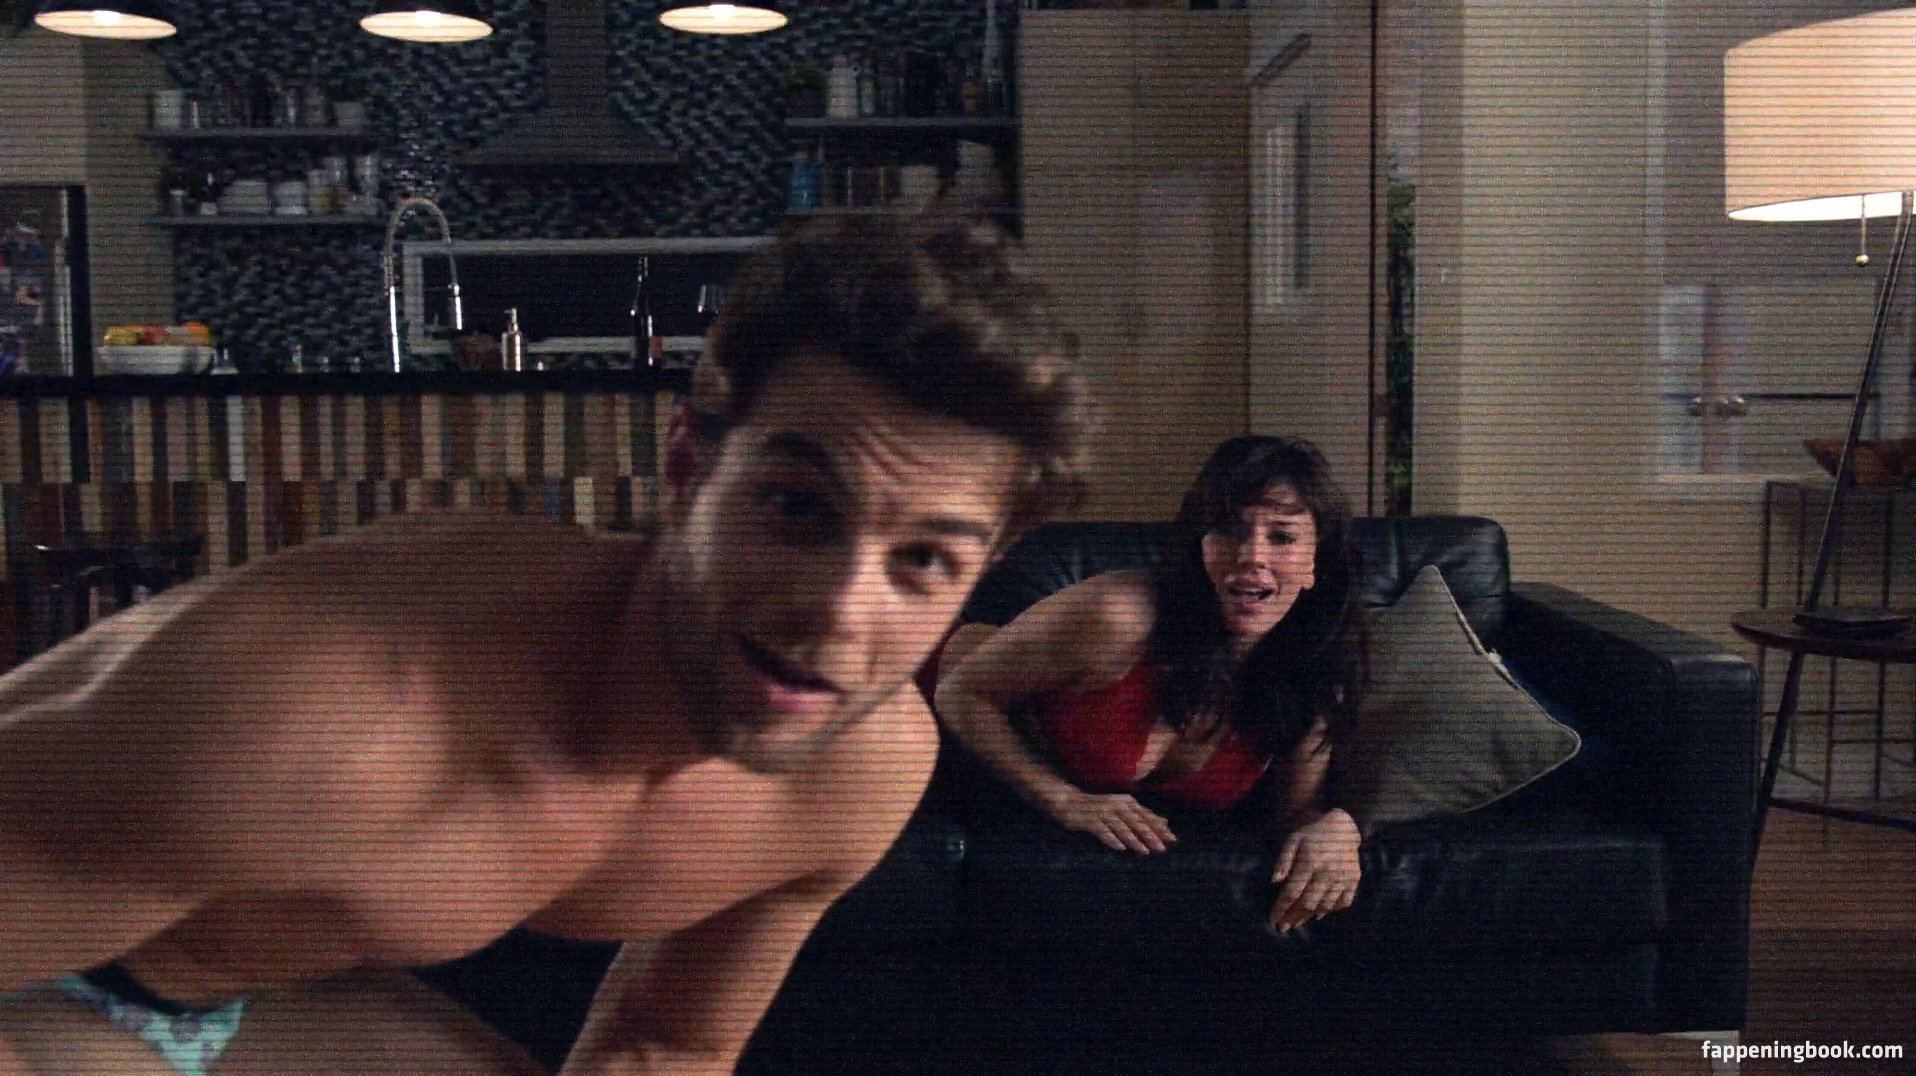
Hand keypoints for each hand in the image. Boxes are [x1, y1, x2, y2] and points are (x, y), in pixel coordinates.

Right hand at [1043, 790, 1176, 853]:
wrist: (1068, 802)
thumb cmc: (1098, 808)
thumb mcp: (1122, 809)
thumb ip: (1143, 816)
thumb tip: (1166, 822)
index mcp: (1126, 802)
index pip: (1146, 816)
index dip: (1159, 828)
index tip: (1172, 839)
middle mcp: (1116, 805)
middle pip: (1136, 822)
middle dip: (1150, 836)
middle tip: (1162, 848)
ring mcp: (1102, 812)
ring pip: (1121, 827)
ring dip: (1133, 840)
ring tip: (1144, 852)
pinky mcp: (1089, 820)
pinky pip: (1102, 831)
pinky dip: (1111, 839)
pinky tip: (1119, 849)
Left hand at [1269, 807, 1360, 931]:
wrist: (1343, 827)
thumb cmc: (1313, 834)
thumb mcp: (1293, 840)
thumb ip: (1283, 861)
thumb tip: (1274, 882)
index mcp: (1309, 863)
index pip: (1292, 893)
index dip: (1281, 908)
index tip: (1273, 918)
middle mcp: (1327, 873)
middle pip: (1307, 903)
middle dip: (1293, 917)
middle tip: (1283, 927)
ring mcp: (1342, 878)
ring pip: (1324, 905)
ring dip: (1309, 916)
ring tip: (1297, 923)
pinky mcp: (1354, 880)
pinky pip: (1343, 902)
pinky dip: (1331, 910)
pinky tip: (1319, 914)